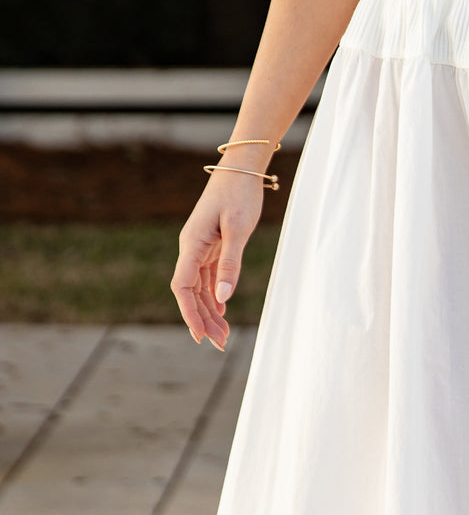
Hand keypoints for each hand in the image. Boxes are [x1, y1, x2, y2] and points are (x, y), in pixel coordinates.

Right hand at [171, 166, 264, 348]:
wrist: (241, 169)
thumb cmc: (240, 194)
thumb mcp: (239, 229)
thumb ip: (230, 263)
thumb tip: (223, 297)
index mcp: (192, 244)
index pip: (182, 286)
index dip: (189, 313)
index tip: (200, 336)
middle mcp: (191, 248)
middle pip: (190, 293)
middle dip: (202, 319)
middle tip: (219, 345)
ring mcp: (200, 248)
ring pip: (200, 288)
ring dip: (210, 312)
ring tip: (224, 336)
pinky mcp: (211, 247)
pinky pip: (209, 278)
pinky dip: (215, 296)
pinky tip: (222, 312)